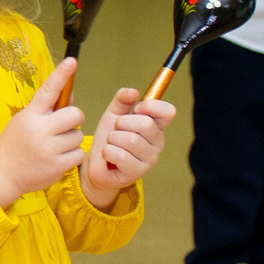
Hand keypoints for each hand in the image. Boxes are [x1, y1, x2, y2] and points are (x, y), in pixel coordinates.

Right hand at [0, 57, 86, 206]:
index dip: (61, 75)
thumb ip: (47, 110)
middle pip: (75, 114)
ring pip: (78, 135)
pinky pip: (79, 153)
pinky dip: (72, 155)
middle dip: (73, 119)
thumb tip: (70, 95)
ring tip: (54, 146)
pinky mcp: (57, 165)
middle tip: (62, 126)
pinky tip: (58, 158)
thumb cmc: (16, 143)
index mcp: (30, 115)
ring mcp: (49, 148)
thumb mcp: (25, 121)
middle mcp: (39, 129)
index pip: (48, 91)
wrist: (3, 174)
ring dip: (71, 140)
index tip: (72, 61)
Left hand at [79, 86, 174, 206]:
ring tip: (111, 144)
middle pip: (145, 124)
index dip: (150, 106)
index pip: (168, 111)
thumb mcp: (114, 115)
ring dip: (112, 139)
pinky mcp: (137, 172)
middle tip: (116, 130)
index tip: (136, 110)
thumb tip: (132, 91)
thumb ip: (122, 101)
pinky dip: (108, 152)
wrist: (95, 164)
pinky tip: (108, 155)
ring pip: (130, 140)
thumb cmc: (109, 138)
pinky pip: (120, 155)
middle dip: (122, 123)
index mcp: (156, 126)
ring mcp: (149, 159)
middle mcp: (157, 143)